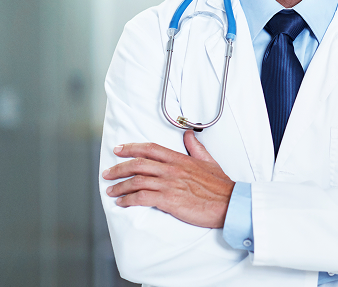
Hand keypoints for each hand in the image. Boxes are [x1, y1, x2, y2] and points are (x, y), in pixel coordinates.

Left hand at [102, 131, 234, 227]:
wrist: (229, 202)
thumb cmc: (220, 185)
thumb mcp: (209, 160)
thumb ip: (196, 147)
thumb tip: (188, 135)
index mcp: (180, 159)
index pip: (150, 148)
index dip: (132, 148)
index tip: (119, 149)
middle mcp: (172, 169)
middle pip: (139, 164)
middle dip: (119, 167)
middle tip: (108, 172)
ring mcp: (169, 184)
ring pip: (137, 181)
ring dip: (120, 186)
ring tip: (111, 191)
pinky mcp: (169, 200)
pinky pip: (142, 198)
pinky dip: (128, 200)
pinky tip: (122, 203)